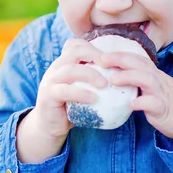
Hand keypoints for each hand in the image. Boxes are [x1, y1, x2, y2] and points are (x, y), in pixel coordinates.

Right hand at [16, 38, 106, 162]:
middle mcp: (55, 68)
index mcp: (64, 63)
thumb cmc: (71, 107)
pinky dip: (81, 93)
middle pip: (74, 51)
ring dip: (90, 74)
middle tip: (111, 67)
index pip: (76, 44)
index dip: (94, 48)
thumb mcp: (82, 89)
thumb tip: (123, 76)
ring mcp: (50, 81)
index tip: (111, 60)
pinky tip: (94, 99)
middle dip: (95, 55)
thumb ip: (93, 80)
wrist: (49, 127)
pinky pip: (64, 91)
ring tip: (105, 84)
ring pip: (69, 69)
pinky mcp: (48, 96)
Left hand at [100, 52, 172, 143]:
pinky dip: (142, 103)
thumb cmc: (170, 104)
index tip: (100, 53)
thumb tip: (112, 79)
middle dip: (120, 59)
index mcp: (152, 74)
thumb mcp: (153, 89)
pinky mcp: (165, 110)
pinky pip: (155, 104)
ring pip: (147, 79)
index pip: (136, 59)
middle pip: (139, 63)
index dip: (119, 54)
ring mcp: (162, 94)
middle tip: (101, 59)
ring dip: (129, 77)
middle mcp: (157, 80)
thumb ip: (137, 83)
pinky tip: (130, 105)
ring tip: (113, 79)